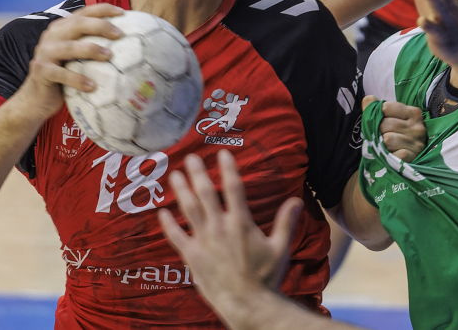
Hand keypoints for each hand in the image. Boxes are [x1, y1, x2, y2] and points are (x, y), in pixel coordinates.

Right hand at [14, 4, 123, 122]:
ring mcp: (44, 52)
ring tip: (109, 56)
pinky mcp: (41, 70)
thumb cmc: (65, 75)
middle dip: (101, 26)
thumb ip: (92, 45)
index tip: (123, 13)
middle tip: (120, 35)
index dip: (103, 9)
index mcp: (63, 28)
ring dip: (90, 49)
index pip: (84, 12)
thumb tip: (126, 42)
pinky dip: (77, 79)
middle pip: (78, 24)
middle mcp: (52, 35)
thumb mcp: (78, 57)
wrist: (37, 98)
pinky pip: (61, 73)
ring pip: (69, 47)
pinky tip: (92, 86)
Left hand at [160, 152, 303, 301]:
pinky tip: (161, 212)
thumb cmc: (266, 277)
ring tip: (174, 175)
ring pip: (189, 210)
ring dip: (181, 191)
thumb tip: (297, 200)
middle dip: (198, 173)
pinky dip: (168, 224)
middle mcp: (220, 227)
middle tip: (191, 157)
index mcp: (241, 222)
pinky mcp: (193, 257)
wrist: (248, 304)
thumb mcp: (281, 247)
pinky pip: (176, 236)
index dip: (228, 168)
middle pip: (206, 193)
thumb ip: (286, 221)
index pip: (234, 188)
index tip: (223, 153)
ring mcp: (204, 241)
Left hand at [367, 95, 426, 161]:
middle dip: (379, 132)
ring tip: (388, 147)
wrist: (411, 158)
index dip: (378, 115)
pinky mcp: (412, 157)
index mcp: (413, 112)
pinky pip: (392, 154)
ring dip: (382, 145)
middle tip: (382, 137)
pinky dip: (388, 156)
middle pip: (385, 124)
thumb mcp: (390, 118)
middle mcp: (417, 126)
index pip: (386, 107)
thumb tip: (368, 99)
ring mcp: (416, 143)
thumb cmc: (398, 135)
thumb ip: (377, 107)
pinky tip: (391, 155)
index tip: (380, 122)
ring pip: (387, 139)